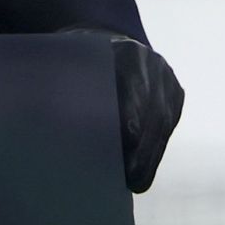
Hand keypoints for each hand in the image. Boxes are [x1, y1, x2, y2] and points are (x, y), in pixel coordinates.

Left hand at [65, 29, 185, 192]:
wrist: (108, 43)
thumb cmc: (79, 60)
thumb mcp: (69, 64)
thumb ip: (65, 86)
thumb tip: (49, 117)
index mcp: (124, 50)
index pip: (133, 82)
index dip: (132, 111)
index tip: (128, 138)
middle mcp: (152, 63)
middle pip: (154, 109)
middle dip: (144, 147)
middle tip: (130, 177)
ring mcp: (167, 78)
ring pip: (164, 121)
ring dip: (151, 155)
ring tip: (136, 182)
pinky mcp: (175, 94)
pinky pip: (168, 125)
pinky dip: (155, 149)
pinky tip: (143, 171)